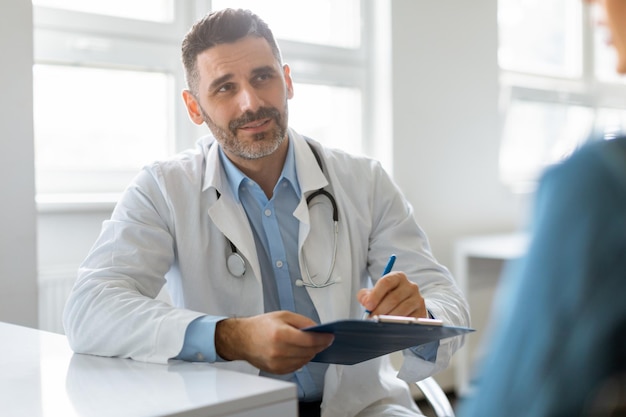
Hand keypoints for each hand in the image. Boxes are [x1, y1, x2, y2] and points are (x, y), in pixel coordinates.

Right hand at [214, 311, 333, 373]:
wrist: (242, 339)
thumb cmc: (261, 326)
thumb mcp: (283, 315)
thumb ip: (303, 321)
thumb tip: (318, 329)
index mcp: (280, 335)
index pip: (309, 340)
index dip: (323, 339)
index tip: (330, 337)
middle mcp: (279, 351)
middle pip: (309, 351)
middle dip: (319, 345)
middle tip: (324, 339)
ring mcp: (277, 363)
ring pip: (305, 361)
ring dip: (311, 353)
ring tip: (310, 344)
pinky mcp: (277, 371)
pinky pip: (297, 366)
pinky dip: (302, 359)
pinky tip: (299, 351)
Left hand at [357, 271, 427, 318]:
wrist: (406, 304)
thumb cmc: (388, 297)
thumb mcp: (375, 293)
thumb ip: (366, 295)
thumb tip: (365, 301)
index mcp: (398, 277)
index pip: (386, 282)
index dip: (376, 295)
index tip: (368, 306)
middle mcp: (410, 286)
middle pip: (393, 298)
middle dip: (380, 310)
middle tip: (371, 318)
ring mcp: (418, 299)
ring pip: (401, 310)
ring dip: (388, 318)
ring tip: (379, 323)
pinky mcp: (421, 312)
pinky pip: (409, 319)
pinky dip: (398, 324)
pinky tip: (391, 326)